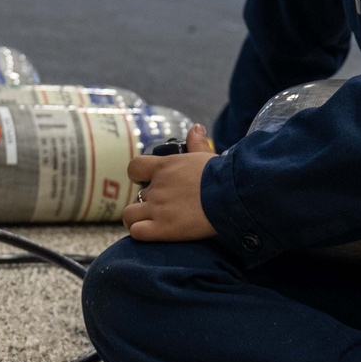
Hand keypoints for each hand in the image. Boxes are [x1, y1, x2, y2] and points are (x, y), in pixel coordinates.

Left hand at [122, 122, 217, 241]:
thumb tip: (196, 128)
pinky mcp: (162, 228)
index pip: (135, 167)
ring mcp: (157, 208)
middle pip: (138, 195)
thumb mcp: (208, 156)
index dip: (138, 176)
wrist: (231, 196)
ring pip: (129, 214)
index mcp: (165, 166)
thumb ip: (197, 143)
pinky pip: (137, 232)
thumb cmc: (222, 176)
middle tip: (165, 207)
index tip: (147, 182)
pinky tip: (152, 233)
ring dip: (137, 218)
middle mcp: (157, 187)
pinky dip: (141, 233)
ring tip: (150, 222)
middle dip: (148, 201)